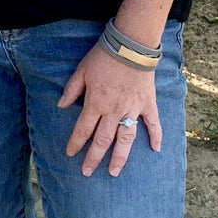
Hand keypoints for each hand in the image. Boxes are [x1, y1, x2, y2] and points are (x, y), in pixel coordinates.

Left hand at [57, 43, 161, 176]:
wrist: (130, 45)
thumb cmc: (104, 57)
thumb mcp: (82, 70)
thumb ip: (72, 89)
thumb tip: (61, 105)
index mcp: (96, 103)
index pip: (83, 129)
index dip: (76, 143)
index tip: (71, 154)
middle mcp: (113, 111)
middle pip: (102, 140)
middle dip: (94, 158)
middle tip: (87, 173)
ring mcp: (132, 110)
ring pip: (125, 139)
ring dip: (119, 157)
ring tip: (114, 172)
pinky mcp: (147, 104)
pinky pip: (153, 123)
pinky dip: (156, 136)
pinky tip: (156, 150)